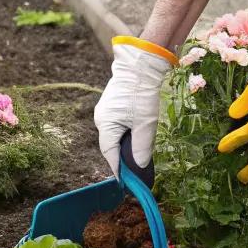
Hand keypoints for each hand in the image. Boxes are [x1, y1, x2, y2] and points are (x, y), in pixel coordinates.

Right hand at [94, 36, 177, 175]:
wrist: (140, 65)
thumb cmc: (141, 93)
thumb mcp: (145, 123)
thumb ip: (141, 146)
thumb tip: (139, 166)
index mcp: (106, 124)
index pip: (109, 154)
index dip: (118, 169)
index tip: (125, 183)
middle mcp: (101, 119)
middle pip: (110, 145)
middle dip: (122, 158)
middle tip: (135, 171)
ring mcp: (105, 111)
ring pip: (114, 135)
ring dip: (124, 145)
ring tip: (137, 156)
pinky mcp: (112, 105)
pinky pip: (116, 125)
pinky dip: (124, 134)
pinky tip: (135, 137)